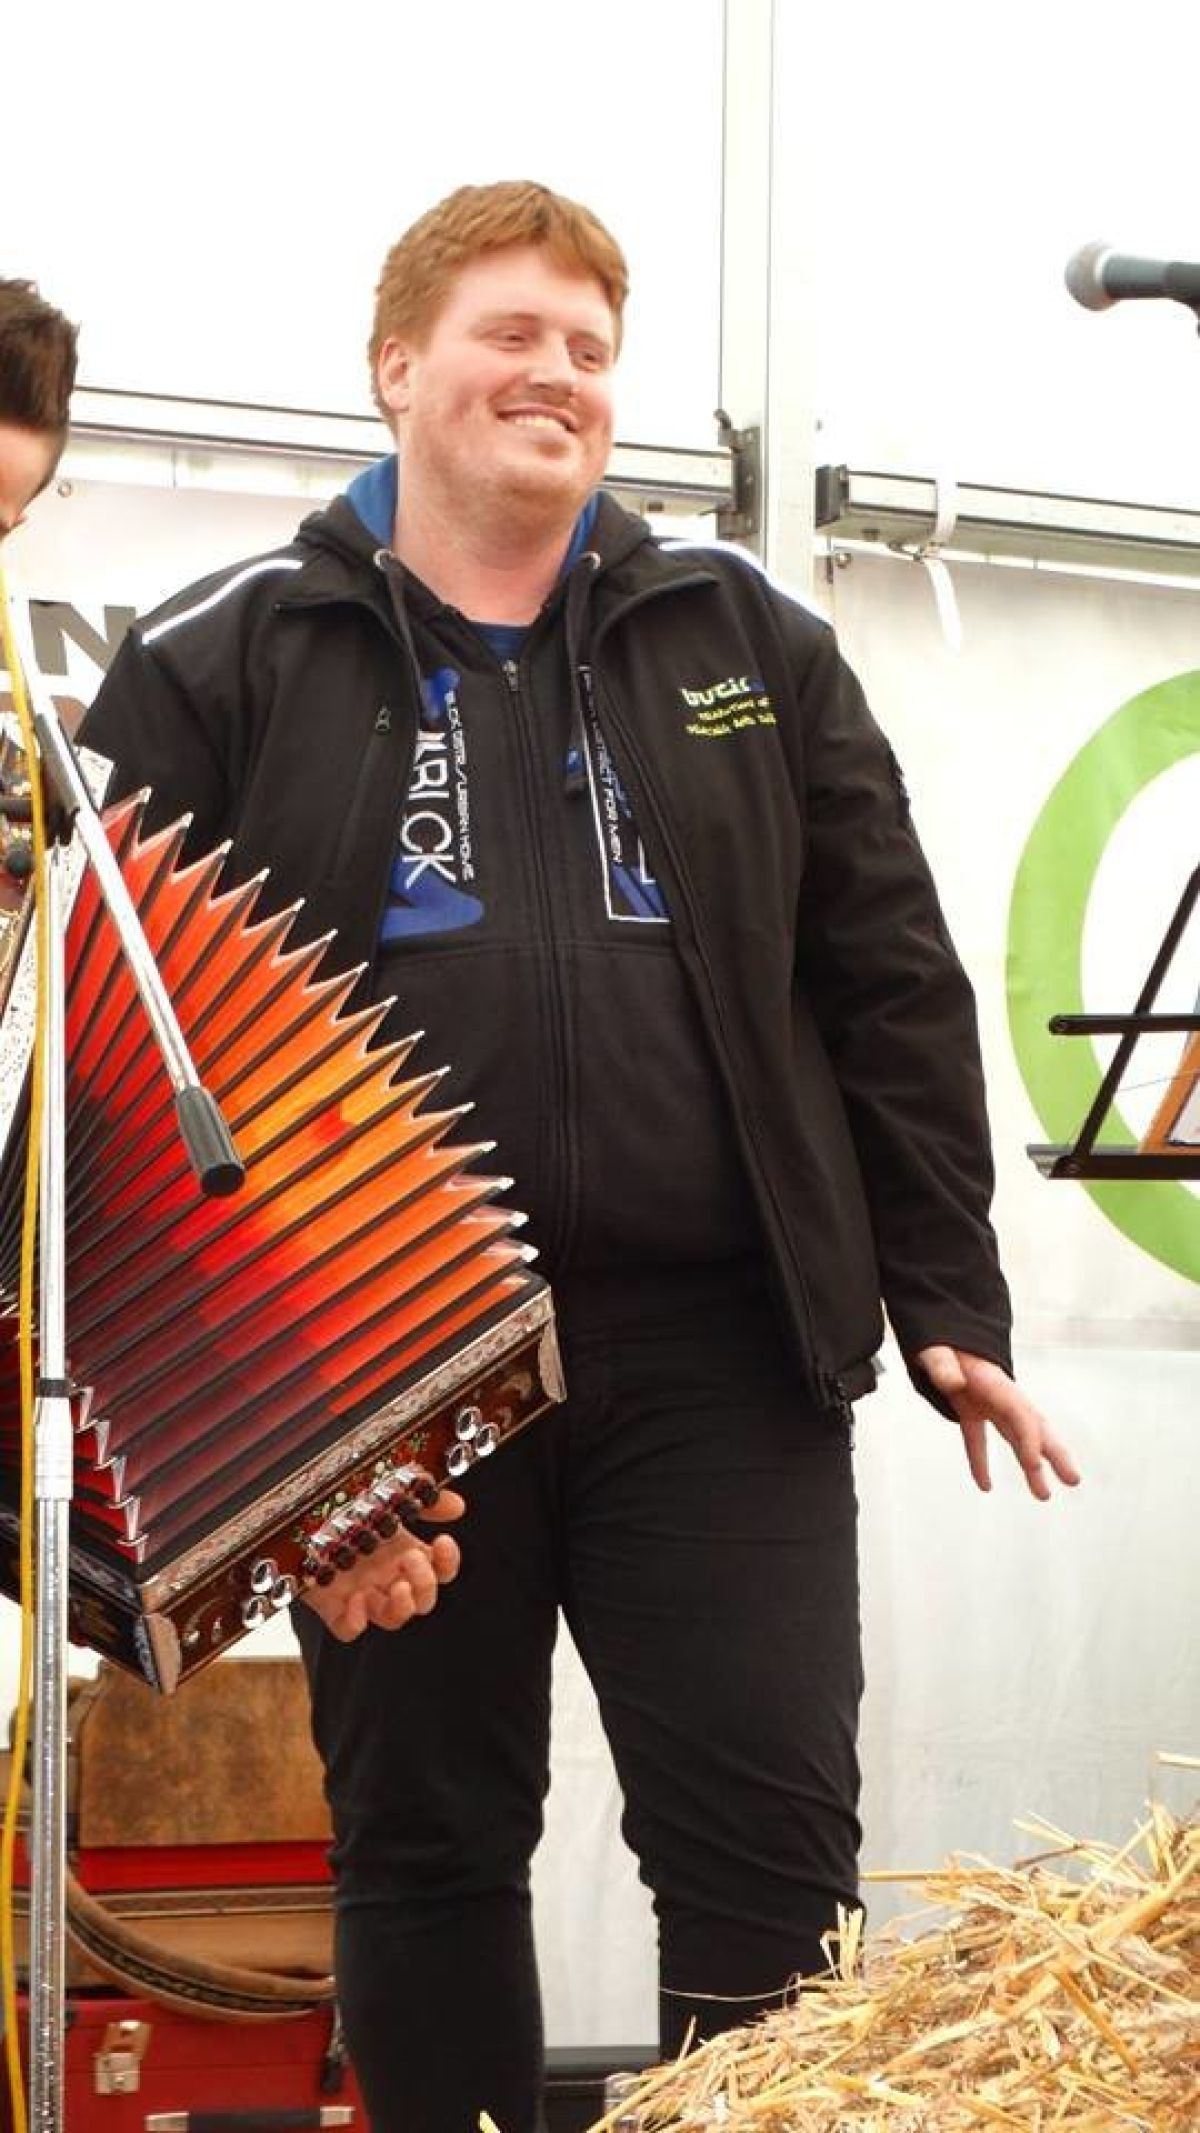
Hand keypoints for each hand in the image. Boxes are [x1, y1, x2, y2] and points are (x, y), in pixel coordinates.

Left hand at [299, 1489, 464, 1640]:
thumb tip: (460, 1506)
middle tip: (409, 1561)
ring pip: (393, 1619)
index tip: (443, 1540)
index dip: (449, 1563)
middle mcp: (387, 1576)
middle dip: (425, 1584)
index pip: (440, 1569)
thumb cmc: (348, 1501)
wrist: (298, 1510)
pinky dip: (356, 1621)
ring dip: (401, 1607)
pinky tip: (356, 1597)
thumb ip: (423, 1497)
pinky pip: (349, 1630)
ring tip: (394, 1587)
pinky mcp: (332, 1604)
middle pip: (422, 1601)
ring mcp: (361, 1593)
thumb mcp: (390, 1490)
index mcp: (404, 1551)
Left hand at [913, 1347, 1080, 1500]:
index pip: (1020, 1413)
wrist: (937, 1327)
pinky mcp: (970, 1408)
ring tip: (1043, 1494)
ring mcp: (987, 1403)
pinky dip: (981, 1462)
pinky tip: (984, 1485)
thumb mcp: (936, 1348)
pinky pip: (979, 1439)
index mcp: (994, 1382)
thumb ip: (942, 1364)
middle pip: (1034, 1426)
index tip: (1033, 1464)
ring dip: (1031, 1465)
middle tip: (1073, 1480)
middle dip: (1054, 1453)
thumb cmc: (938, 1338)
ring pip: (1016, 1437)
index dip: (1029, 1438)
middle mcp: (998, 1395)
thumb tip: (953, 1383)